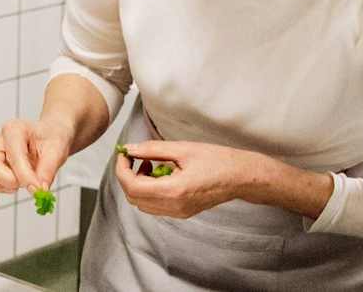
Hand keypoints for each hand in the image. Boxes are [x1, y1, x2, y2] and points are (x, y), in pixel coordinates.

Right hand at [0, 118, 73, 208]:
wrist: (50, 138)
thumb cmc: (52, 139)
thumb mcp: (57, 150)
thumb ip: (48, 170)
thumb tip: (39, 190)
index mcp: (14, 129)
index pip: (12, 152)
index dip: (24, 173)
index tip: (37, 188)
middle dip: (6, 179)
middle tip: (24, 185)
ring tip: (17, 186)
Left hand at [114, 141, 269, 218]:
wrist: (241, 177)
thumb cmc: (217, 160)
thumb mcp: (183, 149)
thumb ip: (152, 150)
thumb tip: (129, 149)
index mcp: (173, 191)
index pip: (132, 186)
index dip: (122, 169)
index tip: (124, 154)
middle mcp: (174, 207)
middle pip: (133, 198)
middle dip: (127, 176)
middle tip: (135, 157)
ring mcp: (178, 213)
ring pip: (142, 204)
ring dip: (137, 184)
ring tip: (149, 164)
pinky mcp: (182, 213)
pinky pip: (155, 206)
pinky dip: (149, 191)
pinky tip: (159, 174)